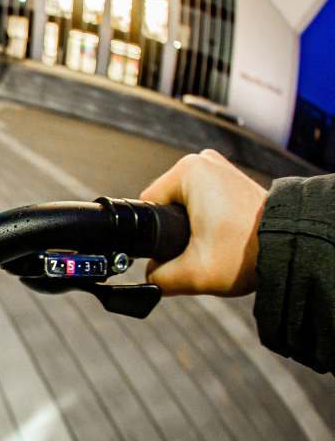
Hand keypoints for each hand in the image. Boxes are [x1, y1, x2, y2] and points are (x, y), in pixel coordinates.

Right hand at [139, 149, 267, 296]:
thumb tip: (151, 276)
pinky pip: (203, 201)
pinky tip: (223, 234)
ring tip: (214, 242)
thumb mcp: (193, 274)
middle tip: (201, 249)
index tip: (180, 249)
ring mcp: (220, 168)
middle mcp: (203, 162)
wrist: (292, 249)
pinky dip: (208, 219)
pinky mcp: (232, 179)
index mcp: (188, 171)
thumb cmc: (251, 251)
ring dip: (192, 226)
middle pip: (167, 205)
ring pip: (185, 205)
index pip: (149, 207)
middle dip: (176, 231)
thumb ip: (158, 278)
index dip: (156, 235)